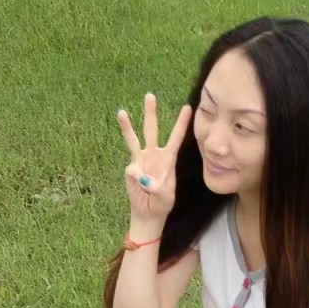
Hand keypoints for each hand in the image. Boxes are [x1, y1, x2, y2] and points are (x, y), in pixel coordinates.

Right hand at [117, 94, 191, 221]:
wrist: (148, 212)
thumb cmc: (162, 203)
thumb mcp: (166, 197)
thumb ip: (157, 188)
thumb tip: (142, 177)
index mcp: (168, 159)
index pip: (176, 137)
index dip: (181, 123)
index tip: (187, 107)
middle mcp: (154, 155)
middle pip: (151, 129)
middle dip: (151, 113)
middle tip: (150, 95)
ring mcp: (140, 160)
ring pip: (133, 139)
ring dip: (127, 126)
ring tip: (121, 112)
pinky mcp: (131, 169)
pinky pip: (131, 169)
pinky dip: (136, 178)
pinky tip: (141, 187)